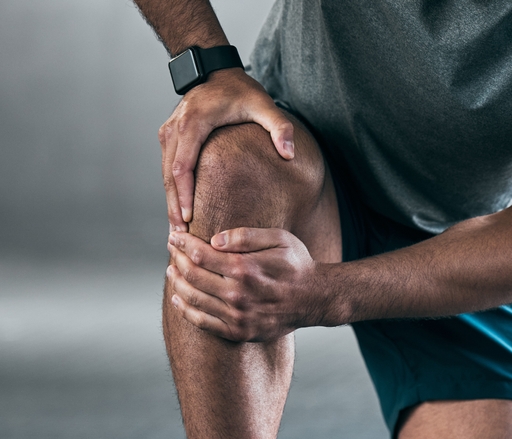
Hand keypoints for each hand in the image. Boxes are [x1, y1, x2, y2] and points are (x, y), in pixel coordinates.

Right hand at [159, 68, 294, 229]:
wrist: (216, 70)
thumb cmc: (241, 90)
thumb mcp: (264, 105)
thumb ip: (279, 127)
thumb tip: (289, 152)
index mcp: (194, 124)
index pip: (183, 166)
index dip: (185, 195)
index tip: (189, 219)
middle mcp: (175, 129)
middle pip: (169, 175)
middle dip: (174, 206)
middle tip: (180, 236)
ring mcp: (169, 132)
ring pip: (164, 173)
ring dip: (170, 201)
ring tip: (177, 230)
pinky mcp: (169, 136)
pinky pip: (167, 167)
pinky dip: (172, 190)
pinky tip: (179, 210)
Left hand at [166, 228, 329, 341]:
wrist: (315, 299)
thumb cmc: (297, 265)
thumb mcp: (279, 239)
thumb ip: (246, 236)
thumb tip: (214, 239)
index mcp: (246, 270)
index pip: (201, 255)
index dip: (183, 244)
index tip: (174, 236)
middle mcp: (239, 295)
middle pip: (193, 276)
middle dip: (177, 260)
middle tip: (171, 251)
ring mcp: (239, 317)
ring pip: (194, 300)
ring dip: (177, 284)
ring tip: (172, 272)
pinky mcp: (240, 332)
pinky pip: (204, 324)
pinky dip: (186, 311)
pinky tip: (178, 299)